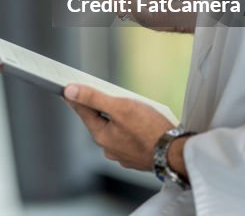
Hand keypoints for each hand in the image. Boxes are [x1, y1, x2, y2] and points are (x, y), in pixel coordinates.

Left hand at [63, 83, 177, 172]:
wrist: (176, 153)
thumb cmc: (150, 130)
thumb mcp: (120, 107)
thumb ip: (93, 98)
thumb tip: (70, 92)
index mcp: (101, 136)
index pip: (83, 111)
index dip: (76, 96)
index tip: (68, 87)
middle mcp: (109, 148)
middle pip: (99, 120)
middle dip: (103, 107)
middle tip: (112, 95)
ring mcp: (123, 154)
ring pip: (114, 129)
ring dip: (119, 119)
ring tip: (134, 110)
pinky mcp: (136, 156)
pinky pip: (127, 138)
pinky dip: (131, 129)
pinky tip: (142, 124)